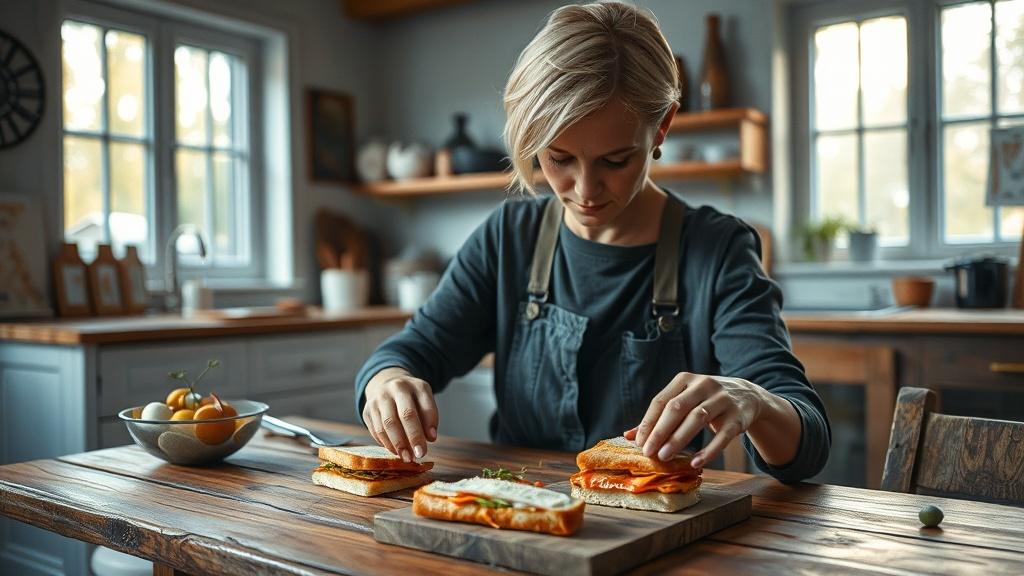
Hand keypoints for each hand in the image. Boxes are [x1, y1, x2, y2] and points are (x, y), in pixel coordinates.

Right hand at [362, 367, 438, 461]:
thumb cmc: (411, 398)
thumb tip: (430, 438)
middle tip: (419, 454)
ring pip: (387, 424)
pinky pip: (376, 430)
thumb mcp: (424, 401)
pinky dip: (386, 443)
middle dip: (413, 437)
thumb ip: (429, 417)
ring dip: (398, 444)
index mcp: (415, 385)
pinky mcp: (367, 410)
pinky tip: (395, 451)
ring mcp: (378, 398)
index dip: (429, 423)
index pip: (424, 405)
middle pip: (405, 414)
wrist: (386, 385)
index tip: (432, 440)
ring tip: (407, 457)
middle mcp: (396, 388)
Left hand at [624, 372, 765, 468]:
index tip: (638, 443)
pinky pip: (722, 435)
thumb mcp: (683, 400)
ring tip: (664, 457)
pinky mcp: (738, 416)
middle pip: (677, 408)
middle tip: (648, 452)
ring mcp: (722, 399)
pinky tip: (695, 462)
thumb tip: (629, 436)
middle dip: (660, 431)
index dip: (648, 422)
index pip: (661, 401)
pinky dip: (709, 450)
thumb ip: (658, 417)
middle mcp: (703, 385)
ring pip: (697, 418)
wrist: (747, 395)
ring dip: (679, 439)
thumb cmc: (706, 400)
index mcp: (684, 380)